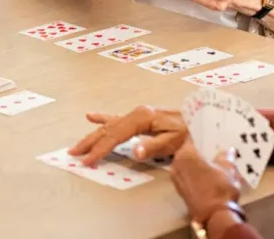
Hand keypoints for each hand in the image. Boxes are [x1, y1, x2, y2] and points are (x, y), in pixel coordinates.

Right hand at [69, 105, 187, 164]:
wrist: (198, 120)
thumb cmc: (188, 132)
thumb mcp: (173, 141)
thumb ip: (153, 146)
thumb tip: (134, 152)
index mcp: (142, 118)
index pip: (115, 135)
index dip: (101, 148)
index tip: (89, 159)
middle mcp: (136, 114)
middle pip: (108, 129)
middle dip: (90, 142)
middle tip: (74, 153)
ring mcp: (136, 114)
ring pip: (109, 125)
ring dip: (92, 135)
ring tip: (78, 144)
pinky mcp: (138, 118)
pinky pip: (116, 119)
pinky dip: (103, 118)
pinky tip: (92, 116)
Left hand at [171, 141, 241, 223]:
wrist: (215, 215)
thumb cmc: (220, 187)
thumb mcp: (228, 168)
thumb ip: (226, 156)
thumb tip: (228, 150)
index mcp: (186, 153)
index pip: (190, 139)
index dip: (199, 137)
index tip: (206, 137)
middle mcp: (176, 163)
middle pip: (187, 152)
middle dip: (198, 152)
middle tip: (210, 152)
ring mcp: (176, 178)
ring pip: (186, 166)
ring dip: (195, 165)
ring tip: (210, 166)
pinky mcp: (179, 191)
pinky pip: (186, 177)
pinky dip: (194, 176)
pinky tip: (205, 178)